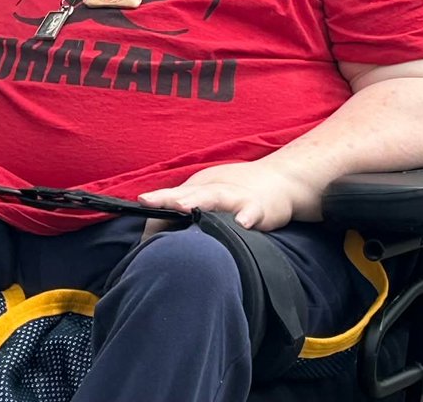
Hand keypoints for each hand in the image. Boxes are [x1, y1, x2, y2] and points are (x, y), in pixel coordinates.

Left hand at [138, 160, 312, 231]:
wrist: (281, 181)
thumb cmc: (236, 193)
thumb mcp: (207, 198)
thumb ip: (181, 218)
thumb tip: (149, 242)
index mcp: (201, 189)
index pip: (175, 194)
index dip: (158, 198)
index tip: (141, 201)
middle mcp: (216, 190)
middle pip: (191, 193)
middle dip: (171, 198)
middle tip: (151, 202)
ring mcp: (238, 197)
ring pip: (217, 197)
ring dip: (201, 203)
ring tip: (183, 208)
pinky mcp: (261, 208)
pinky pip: (253, 212)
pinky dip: (248, 216)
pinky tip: (242, 223)